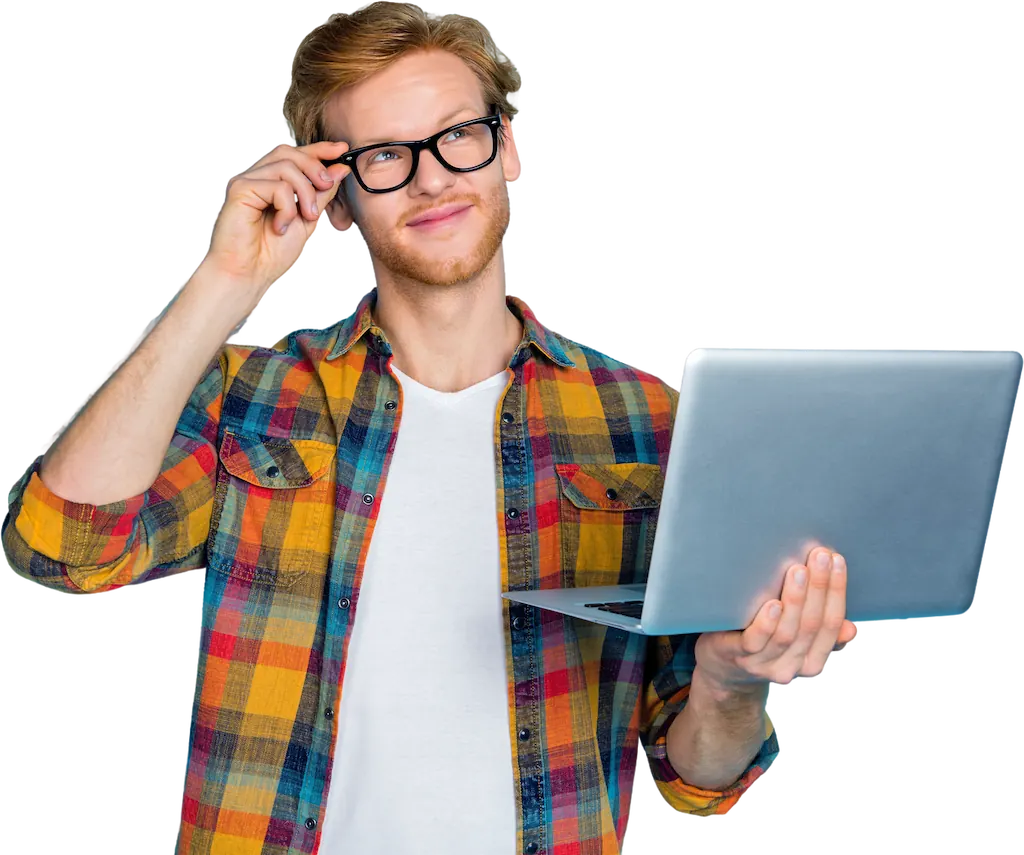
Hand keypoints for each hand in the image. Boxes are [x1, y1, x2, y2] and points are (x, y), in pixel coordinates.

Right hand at [203, 139, 352, 309]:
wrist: (249, 274)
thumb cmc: (273, 253)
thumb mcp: (308, 220)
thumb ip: (321, 194)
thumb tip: (340, 169)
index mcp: (273, 183)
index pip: (296, 155)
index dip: (319, 149)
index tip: (343, 149)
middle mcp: (258, 178)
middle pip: (290, 152)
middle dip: (315, 167)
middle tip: (326, 188)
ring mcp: (248, 182)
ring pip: (286, 167)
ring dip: (305, 193)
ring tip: (307, 217)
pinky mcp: (240, 189)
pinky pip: (276, 185)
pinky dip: (287, 207)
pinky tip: (280, 226)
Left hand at [693, 547, 861, 690]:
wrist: (721, 667)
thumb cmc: (762, 640)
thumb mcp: (793, 637)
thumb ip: (819, 630)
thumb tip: (850, 627)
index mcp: (812, 659)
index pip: (831, 624)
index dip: (836, 591)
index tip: (836, 559)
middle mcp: (792, 666)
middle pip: (812, 624)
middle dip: (819, 587)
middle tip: (819, 555)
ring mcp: (764, 664)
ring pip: (787, 632)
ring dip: (796, 599)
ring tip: (798, 570)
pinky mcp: (738, 656)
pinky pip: (756, 641)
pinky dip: (767, 623)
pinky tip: (773, 604)